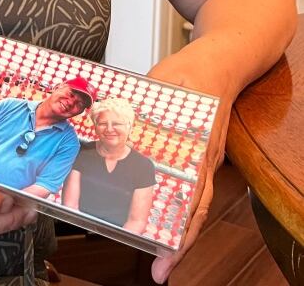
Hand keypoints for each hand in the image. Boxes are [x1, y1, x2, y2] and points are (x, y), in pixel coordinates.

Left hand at [145, 51, 234, 283]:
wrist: (221, 61)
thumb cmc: (191, 72)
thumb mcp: (158, 86)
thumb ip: (133, 106)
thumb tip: (105, 124)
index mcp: (195, 149)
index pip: (189, 200)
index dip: (177, 232)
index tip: (163, 258)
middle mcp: (204, 161)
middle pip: (194, 212)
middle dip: (179, 244)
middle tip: (161, 269)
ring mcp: (205, 160)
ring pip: (195, 204)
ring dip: (179, 229)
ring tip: (160, 254)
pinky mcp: (201, 155)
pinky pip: (194, 187)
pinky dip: (180, 204)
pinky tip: (161, 212)